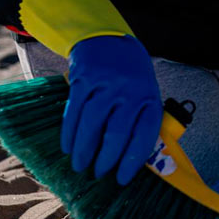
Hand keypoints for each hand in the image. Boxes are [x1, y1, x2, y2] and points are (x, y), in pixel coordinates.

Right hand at [61, 35, 162, 184]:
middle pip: (116, 133)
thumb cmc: (130, 75)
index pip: (144, 135)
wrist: (107, 39)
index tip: (122, 179)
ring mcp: (106, 83)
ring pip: (92, 124)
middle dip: (105, 159)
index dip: (132, 161)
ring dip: (84, 150)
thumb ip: (140, 120)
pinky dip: (69, 133)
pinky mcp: (84, 78)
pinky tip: (68, 147)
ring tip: (80, 165)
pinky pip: (74, 111)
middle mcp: (130, 90)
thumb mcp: (144, 92)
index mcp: (150, 97)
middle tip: (98, 174)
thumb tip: (130, 161)